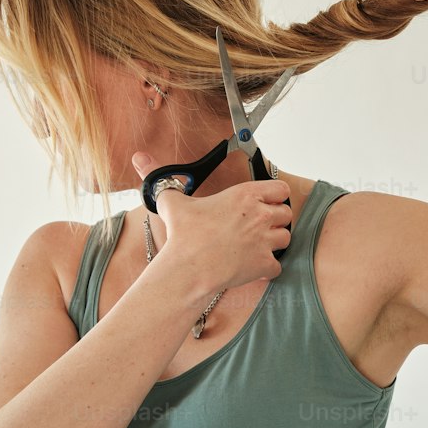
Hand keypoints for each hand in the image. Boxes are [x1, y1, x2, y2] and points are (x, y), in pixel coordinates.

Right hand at [132, 152, 292, 289]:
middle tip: (258, 226)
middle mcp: (261, 215)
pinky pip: (277, 266)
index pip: (280, 189)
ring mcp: (265, 241)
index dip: (274, 195)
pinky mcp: (264, 264)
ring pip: (285, 239)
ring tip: (255, 245)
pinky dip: (268, 268)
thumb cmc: (184, 236)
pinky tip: (253, 267)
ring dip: (274, 243)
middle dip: (275, 220)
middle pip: (286, 213)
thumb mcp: (173, 202)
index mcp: (246, 195)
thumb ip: (162, 180)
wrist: (189, 268)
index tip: (264, 202)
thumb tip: (141, 159)